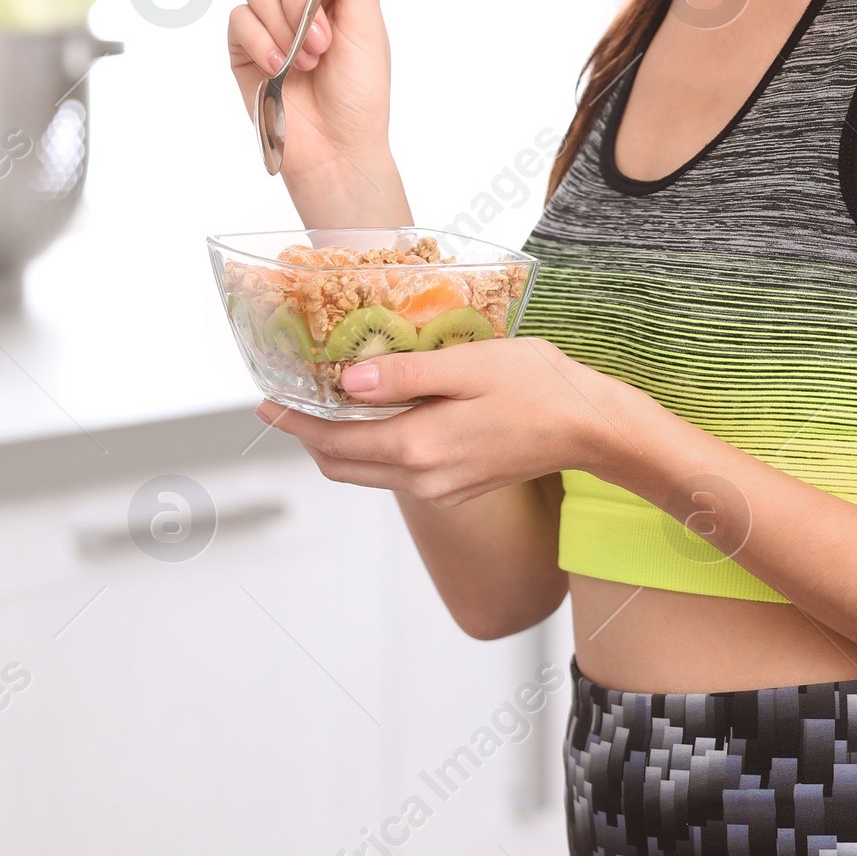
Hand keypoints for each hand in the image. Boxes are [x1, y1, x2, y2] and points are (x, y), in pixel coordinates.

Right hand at [227, 0, 404, 224]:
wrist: (334, 148)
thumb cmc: (360, 93)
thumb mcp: (366, 24)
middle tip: (324, 42)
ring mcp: (271, 19)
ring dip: (283, 23)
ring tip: (306, 61)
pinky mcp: (245, 45)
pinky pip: (239, 17)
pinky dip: (261, 41)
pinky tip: (279, 68)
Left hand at [257, 338, 638, 505]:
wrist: (591, 428)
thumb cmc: (537, 385)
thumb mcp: (468, 366)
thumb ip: (405, 377)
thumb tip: (347, 382)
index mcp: (420, 448)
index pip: (334, 443)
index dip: (295, 423)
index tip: (265, 402)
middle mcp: (423, 479)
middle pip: (343, 465)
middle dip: (309, 436)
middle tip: (286, 401)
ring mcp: (441, 489)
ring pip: (368, 471)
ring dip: (340, 442)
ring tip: (325, 403)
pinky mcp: (456, 488)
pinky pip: (398, 471)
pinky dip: (374, 448)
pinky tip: (378, 414)